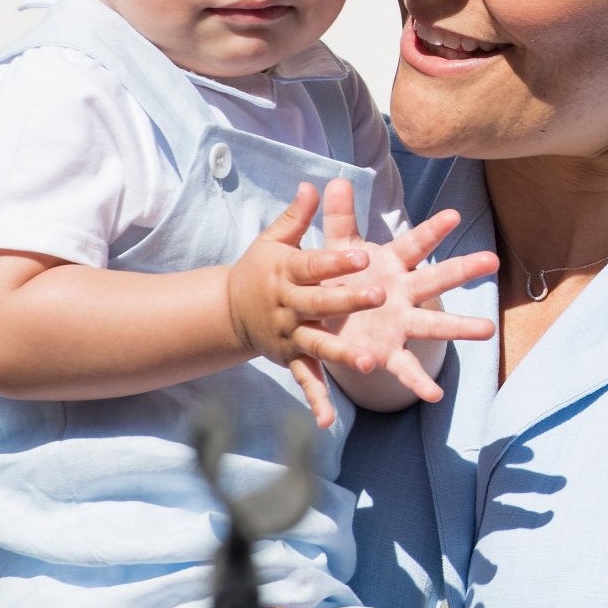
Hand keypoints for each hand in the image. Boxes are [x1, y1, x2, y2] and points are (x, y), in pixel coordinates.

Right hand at [226, 183, 384, 425]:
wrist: (229, 309)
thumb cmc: (263, 269)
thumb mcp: (275, 241)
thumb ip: (298, 217)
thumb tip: (313, 185)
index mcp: (288, 273)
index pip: (315, 264)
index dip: (338, 259)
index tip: (363, 253)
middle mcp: (288, 306)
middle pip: (321, 302)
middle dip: (349, 299)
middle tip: (378, 295)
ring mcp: (290, 336)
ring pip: (319, 345)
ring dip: (343, 355)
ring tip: (369, 364)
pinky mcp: (290, 359)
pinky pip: (306, 381)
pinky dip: (316, 401)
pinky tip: (327, 422)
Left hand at [315, 179, 497, 402]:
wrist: (323, 318)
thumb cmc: (337, 278)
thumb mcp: (335, 249)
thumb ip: (339, 218)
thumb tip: (336, 179)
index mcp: (391, 265)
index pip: (414, 244)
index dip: (432, 230)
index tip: (454, 215)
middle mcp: (402, 294)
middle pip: (435, 279)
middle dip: (462, 269)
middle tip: (493, 259)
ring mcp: (399, 324)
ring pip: (434, 325)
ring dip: (460, 327)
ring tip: (488, 331)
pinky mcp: (387, 353)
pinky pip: (405, 368)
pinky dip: (419, 381)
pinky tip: (435, 394)